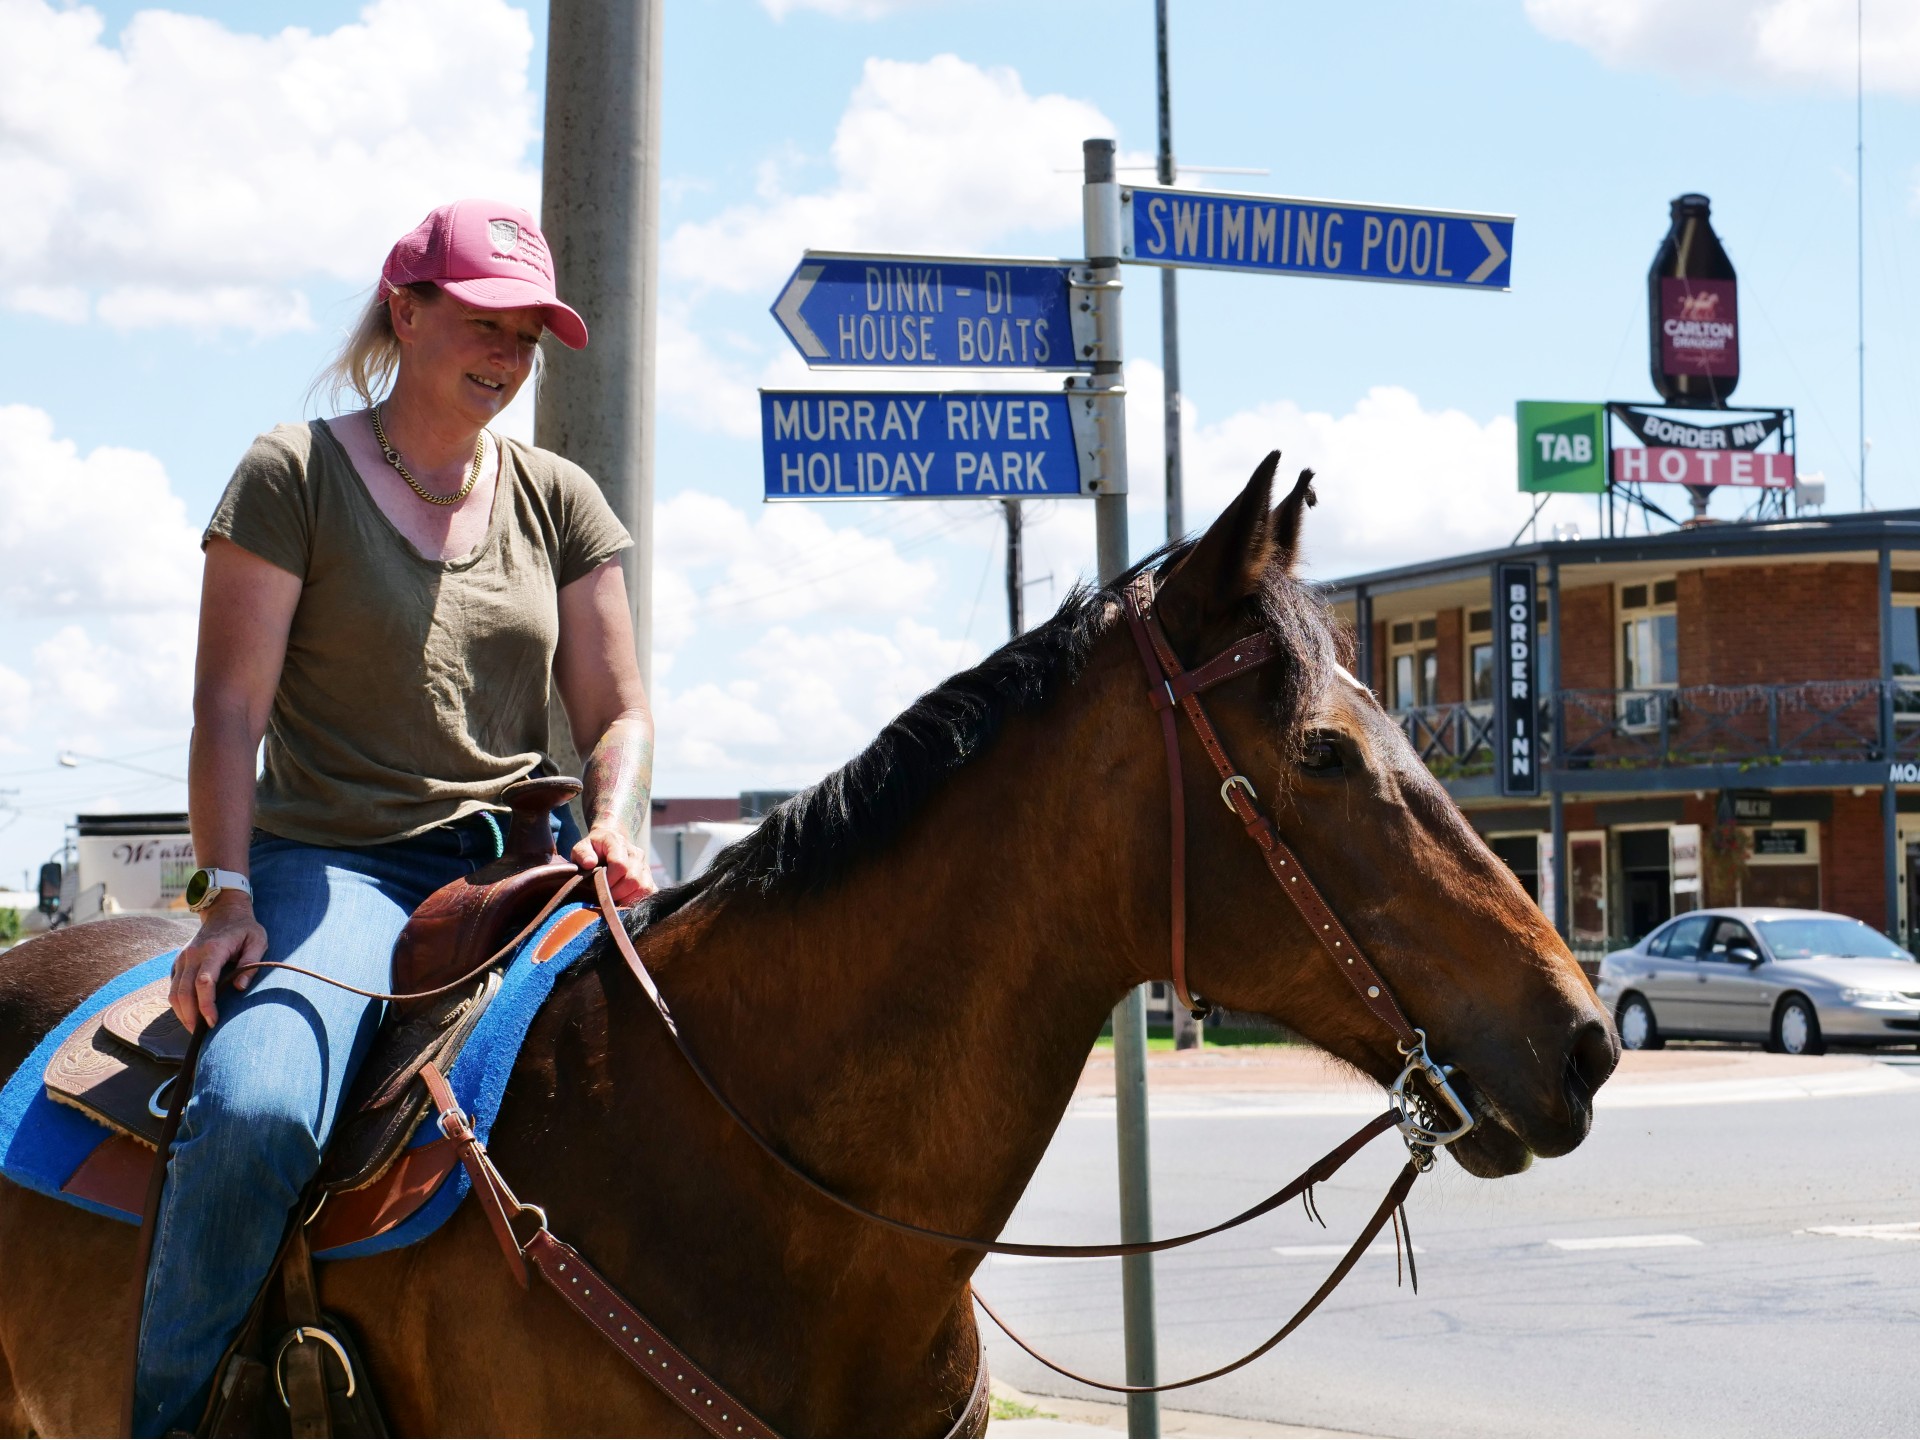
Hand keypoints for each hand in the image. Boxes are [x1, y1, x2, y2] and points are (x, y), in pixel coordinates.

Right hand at [171, 892, 267, 1030]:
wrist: (225, 911)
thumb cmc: (245, 929)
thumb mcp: (258, 941)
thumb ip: (251, 964)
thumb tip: (240, 988)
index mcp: (212, 950)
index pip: (204, 982)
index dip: (206, 1004)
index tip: (213, 1022)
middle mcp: (192, 955)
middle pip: (184, 991)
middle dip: (191, 1016)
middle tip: (202, 1034)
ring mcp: (182, 958)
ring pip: (174, 992)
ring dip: (182, 1013)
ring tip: (195, 1029)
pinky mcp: (178, 963)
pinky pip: (173, 987)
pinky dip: (178, 1004)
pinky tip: (189, 1015)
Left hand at [571, 825, 656, 904]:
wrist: (610, 840)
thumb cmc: (593, 848)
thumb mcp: (581, 847)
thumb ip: (582, 853)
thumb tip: (589, 863)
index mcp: (618, 843)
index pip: (620, 865)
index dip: (608, 880)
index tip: (596, 885)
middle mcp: (636, 853)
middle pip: (633, 879)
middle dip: (615, 892)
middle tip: (603, 894)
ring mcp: (645, 865)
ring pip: (643, 887)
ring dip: (626, 898)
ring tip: (613, 897)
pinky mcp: (649, 877)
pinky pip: (649, 892)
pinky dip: (636, 900)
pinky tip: (623, 900)